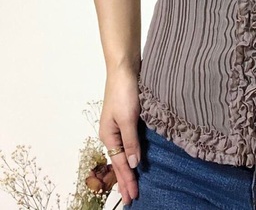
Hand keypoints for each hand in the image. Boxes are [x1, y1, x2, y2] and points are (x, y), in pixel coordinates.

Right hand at [99, 67, 141, 205]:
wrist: (125, 68)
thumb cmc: (124, 92)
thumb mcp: (127, 118)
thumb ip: (130, 142)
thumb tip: (132, 165)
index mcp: (108, 135)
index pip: (119, 164)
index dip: (126, 181)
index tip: (132, 198)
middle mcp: (112, 133)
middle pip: (119, 162)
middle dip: (125, 181)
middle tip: (131, 199)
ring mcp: (119, 126)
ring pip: (124, 153)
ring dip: (129, 169)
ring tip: (133, 184)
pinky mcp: (128, 118)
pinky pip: (130, 142)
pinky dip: (133, 153)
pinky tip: (137, 158)